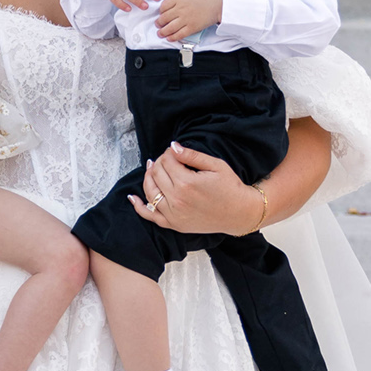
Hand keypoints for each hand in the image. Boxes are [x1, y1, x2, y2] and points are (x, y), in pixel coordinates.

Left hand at [131, 142, 262, 235]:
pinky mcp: (173, 224)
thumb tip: (173, 147)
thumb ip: (192, 155)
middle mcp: (177, 199)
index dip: (168, 153)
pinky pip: (150, 215)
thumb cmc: (230, 187)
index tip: (175, 152)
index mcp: (187, 183)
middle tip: (167, 159)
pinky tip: (132, 196)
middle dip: (159, 162)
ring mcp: (173, 214)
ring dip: (148, 177)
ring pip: (150, 191)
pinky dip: (139, 206)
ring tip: (153, 169)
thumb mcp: (215, 165)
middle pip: (156, 174)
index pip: (167, 161)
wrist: (239, 213)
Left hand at [155, 0, 222, 41]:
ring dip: (163, 32)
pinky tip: (169, 38)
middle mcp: (180, 9)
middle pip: (164, 18)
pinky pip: (179, 34)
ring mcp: (186, 19)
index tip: (161, 13)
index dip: (160, 11)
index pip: (164, 6)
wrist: (221, 2)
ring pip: (169, 28)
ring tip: (160, 33)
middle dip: (159, 22)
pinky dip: (173, 37)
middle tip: (158, 24)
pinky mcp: (192, 27)